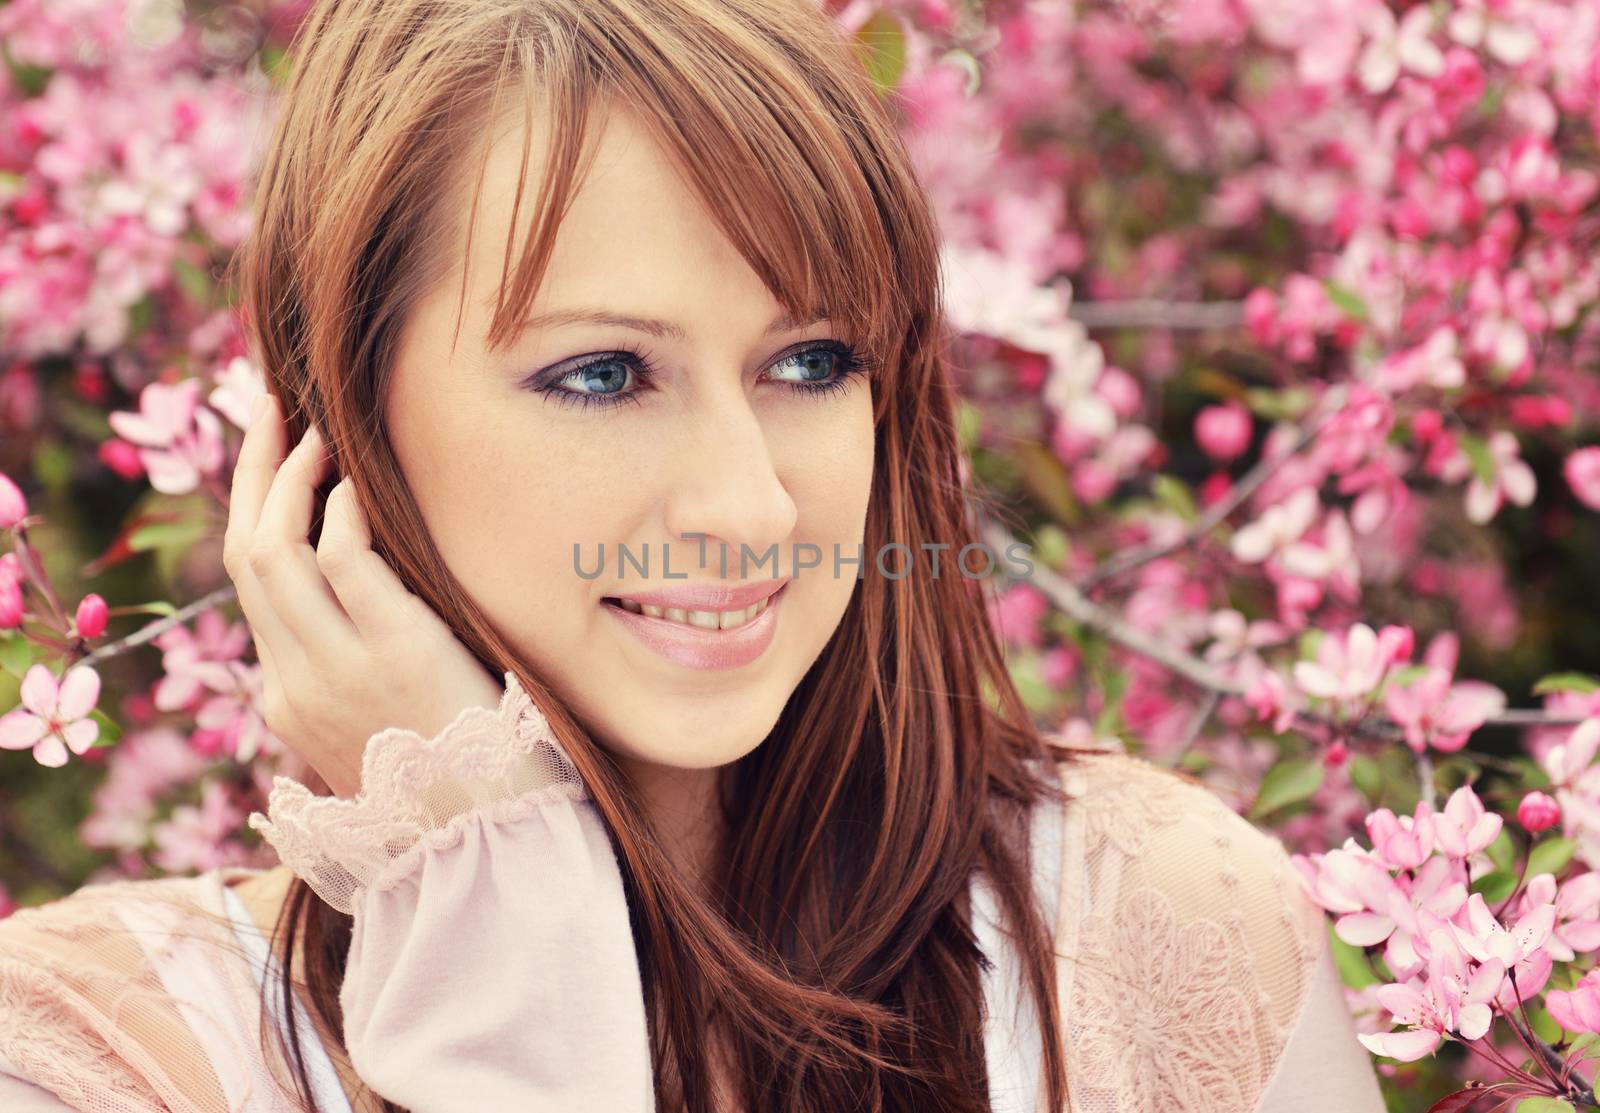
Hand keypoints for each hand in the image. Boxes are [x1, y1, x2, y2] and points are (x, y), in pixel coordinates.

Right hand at [222, 393, 504, 797]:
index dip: (253, 514)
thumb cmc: (458, 778)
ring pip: (274, 552)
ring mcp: (338, 670)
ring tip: (316, 431)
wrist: (490, 840)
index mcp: (290, 701)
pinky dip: (343, 512)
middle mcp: (297, 683)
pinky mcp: (394, 654)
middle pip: (247, 557)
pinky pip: (342, 561)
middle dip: (253, 475)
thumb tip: (372, 606)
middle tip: (272, 412)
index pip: (251, 588)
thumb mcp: (384, 731)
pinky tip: (359, 480)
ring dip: (290, 478)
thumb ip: (360, 674)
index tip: (271, 461)